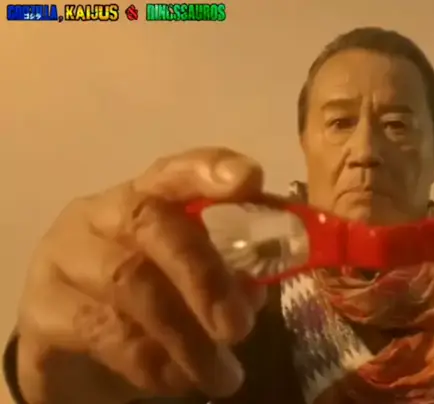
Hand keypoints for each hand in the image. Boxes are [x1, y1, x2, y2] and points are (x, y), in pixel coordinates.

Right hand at [15, 147, 266, 402]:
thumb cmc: (147, 305)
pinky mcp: (43, 308)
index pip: (175, 170)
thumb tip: (256, 287)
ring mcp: (65, 257)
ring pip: (129, 281)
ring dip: (185, 336)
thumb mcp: (193, 286)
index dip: (210, 170)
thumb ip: (228, 275)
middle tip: (239, 327)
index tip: (248, 179)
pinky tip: (178, 381)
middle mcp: (101, 215)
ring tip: (222, 374)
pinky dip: (150, 360)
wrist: (73, 356)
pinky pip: (102, 329)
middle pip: (151, 222)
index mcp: (145, 197)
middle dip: (204, 276)